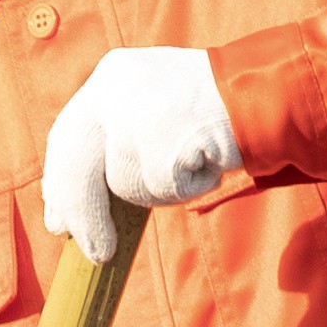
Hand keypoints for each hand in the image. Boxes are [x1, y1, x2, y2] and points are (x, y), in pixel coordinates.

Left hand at [31, 44, 236, 262]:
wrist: (268, 92)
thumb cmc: (212, 108)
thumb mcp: (152, 99)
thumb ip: (115, 134)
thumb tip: (71, 201)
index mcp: (110, 74)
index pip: (66, 135)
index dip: (59, 182)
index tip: (58, 217)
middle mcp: (115, 87)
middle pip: (78, 165)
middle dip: (84, 214)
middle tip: (94, 252)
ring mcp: (138, 112)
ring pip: (126, 183)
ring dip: (159, 189)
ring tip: (191, 158)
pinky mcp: (164, 140)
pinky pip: (163, 190)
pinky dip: (188, 188)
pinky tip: (206, 160)